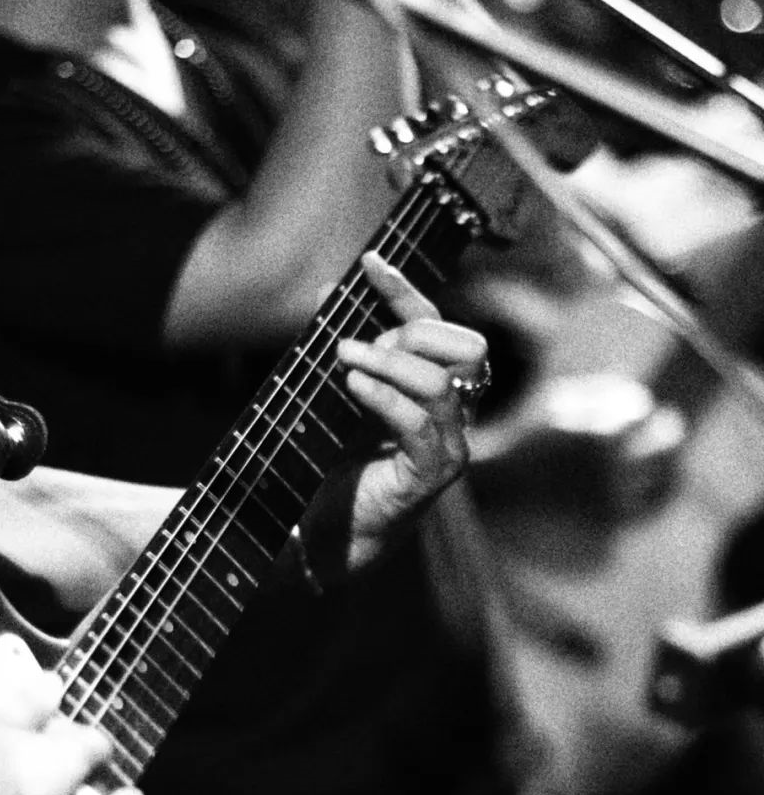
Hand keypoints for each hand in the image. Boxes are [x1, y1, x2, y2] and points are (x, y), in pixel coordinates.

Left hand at [303, 252, 488, 577]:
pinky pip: (420, 424)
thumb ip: (343, 348)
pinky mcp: (433, 473)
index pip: (436, 326)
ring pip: (440, 383)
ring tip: (343, 359)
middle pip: (466, 347)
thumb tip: (328, 292)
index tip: (369, 263)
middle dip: (411, 333)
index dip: (406, 291)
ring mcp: (450, 444)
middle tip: (356, 345)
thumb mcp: (338, 394)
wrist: (328, 531)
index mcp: (436, 386)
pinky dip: (384, 397)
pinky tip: (352, 386)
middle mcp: (455, 412)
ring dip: (388, 362)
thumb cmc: (335, 463)